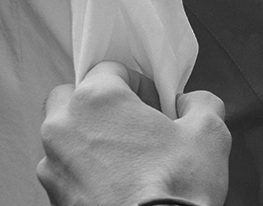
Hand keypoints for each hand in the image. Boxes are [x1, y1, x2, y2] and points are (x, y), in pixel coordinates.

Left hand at [38, 61, 231, 205]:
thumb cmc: (175, 187)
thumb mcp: (210, 132)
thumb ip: (201, 103)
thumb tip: (191, 103)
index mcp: (97, 100)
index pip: (110, 68)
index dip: (139, 83)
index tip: (156, 102)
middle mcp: (64, 127)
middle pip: (74, 97)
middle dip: (101, 105)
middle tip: (135, 124)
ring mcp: (52, 164)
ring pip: (66, 135)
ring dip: (91, 139)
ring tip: (129, 159)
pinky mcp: (53, 196)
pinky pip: (66, 170)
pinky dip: (86, 171)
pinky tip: (119, 183)